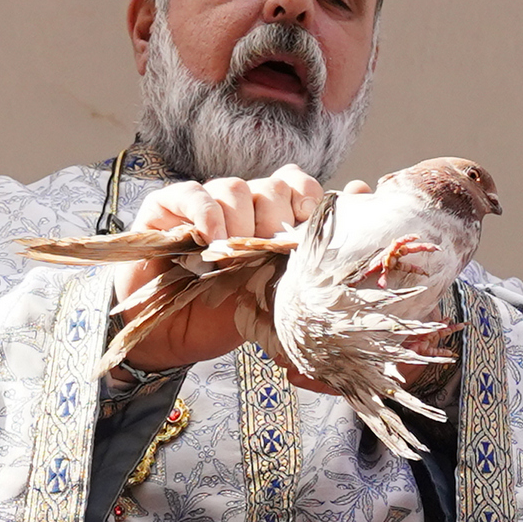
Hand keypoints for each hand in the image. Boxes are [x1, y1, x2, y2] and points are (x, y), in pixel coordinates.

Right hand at [114, 168, 325, 374]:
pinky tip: (210, 241)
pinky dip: (206, 214)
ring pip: (235, 188)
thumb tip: (358, 200)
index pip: (297, 184)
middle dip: (275, 223)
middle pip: (271, 187)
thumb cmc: (224, 316)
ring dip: (241, 225)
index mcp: (268, 221)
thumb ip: (306, 262)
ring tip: (231, 261)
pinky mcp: (164, 207)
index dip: (306, 198)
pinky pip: (192, 194)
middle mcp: (238, 206)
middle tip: (264, 256)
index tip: (306, 228)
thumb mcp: (274, 295)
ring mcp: (202, 204)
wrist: (170, 336)